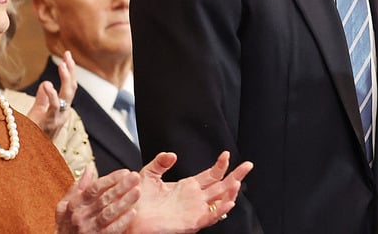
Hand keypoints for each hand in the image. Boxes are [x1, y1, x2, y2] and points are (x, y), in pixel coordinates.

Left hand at [28, 51, 76, 138]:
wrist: (27, 154)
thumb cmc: (32, 135)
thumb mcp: (37, 113)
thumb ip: (43, 99)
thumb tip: (45, 83)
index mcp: (62, 110)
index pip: (70, 87)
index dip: (70, 71)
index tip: (67, 56)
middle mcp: (63, 114)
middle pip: (72, 88)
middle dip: (71, 71)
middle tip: (67, 56)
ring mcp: (58, 119)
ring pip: (67, 96)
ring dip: (66, 79)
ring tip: (62, 65)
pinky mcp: (49, 124)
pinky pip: (54, 108)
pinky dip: (52, 95)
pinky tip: (48, 84)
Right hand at [56, 166, 140, 232]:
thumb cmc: (65, 226)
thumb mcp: (65, 205)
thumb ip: (78, 186)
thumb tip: (90, 168)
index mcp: (75, 204)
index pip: (95, 188)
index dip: (111, 179)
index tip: (125, 172)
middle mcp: (81, 215)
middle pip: (104, 198)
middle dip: (121, 186)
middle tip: (135, 177)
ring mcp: (89, 228)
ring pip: (109, 212)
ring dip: (124, 202)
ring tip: (137, 192)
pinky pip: (112, 230)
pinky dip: (122, 222)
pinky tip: (132, 213)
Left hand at [129, 151, 252, 233]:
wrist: (130, 217)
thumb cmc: (138, 200)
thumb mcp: (149, 174)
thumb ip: (160, 162)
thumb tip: (172, 154)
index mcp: (186, 187)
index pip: (210, 175)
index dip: (220, 165)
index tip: (226, 154)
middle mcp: (194, 199)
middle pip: (221, 186)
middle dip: (236, 176)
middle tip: (248, 165)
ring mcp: (194, 211)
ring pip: (219, 202)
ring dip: (230, 193)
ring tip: (238, 181)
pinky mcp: (191, 222)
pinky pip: (210, 217)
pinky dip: (220, 210)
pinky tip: (228, 202)